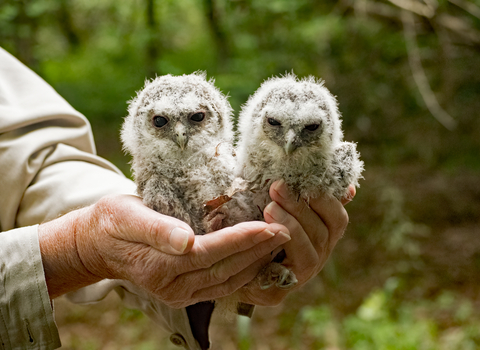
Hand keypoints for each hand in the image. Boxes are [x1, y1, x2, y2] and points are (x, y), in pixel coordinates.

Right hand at [39, 194, 290, 306]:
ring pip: (228, 281)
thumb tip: (187, 240)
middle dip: (258, 250)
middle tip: (287, 230)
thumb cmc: (112, 222)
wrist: (98, 243)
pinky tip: (261, 258)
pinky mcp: (185, 293)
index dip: (240, 240)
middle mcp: (172, 287)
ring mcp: (179, 294)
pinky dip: (245, 272)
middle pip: (225, 269)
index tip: (269, 225)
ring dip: (257, 262)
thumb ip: (157, 229)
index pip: (209, 253)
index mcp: (158, 266)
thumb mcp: (127, 215)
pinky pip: (222, 285)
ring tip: (280, 241)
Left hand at [239, 180, 353, 305]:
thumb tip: (346, 188)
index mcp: (319, 235)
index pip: (337, 218)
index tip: (305, 180)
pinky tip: (265, 232)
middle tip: (278, 187)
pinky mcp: (278, 291)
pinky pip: (286, 273)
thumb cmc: (253, 230)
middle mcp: (316, 256)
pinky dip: (280, 250)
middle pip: (325, 232)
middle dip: (302, 206)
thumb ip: (301, 198)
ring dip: (291, 225)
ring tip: (270, 208)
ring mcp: (299, 276)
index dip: (327, 199)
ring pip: (310, 251)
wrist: (226, 265)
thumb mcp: (274, 208)